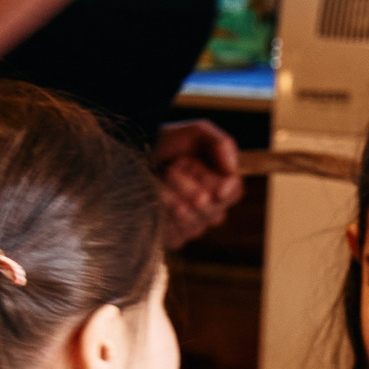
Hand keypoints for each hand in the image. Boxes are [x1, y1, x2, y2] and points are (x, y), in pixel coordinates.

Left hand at [154, 119, 244, 247]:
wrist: (134, 155)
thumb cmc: (168, 142)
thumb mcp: (197, 131)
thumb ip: (221, 143)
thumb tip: (232, 168)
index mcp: (223, 184)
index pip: (234, 193)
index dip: (224, 190)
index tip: (216, 189)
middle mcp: (212, 209)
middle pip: (213, 211)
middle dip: (190, 188)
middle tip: (171, 169)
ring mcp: (193, 225)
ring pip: (193, 223)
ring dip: (171, 199)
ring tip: (157, 180)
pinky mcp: (173, 236)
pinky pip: (175, 234)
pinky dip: (161, 214)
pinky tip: (151, 199)